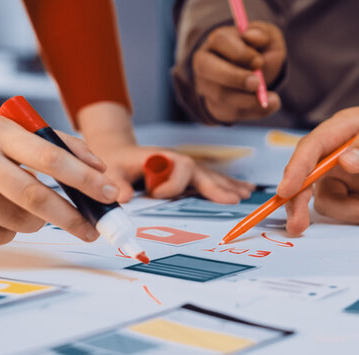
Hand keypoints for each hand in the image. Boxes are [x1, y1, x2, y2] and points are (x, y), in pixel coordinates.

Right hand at [0, 62, 117, 244]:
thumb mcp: (15, 126)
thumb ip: (61, 144)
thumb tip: (100, 172)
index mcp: (0, 132)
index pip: (50, 157)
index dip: (84, 179)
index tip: (109, 194)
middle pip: (35, 198)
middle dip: (72, 218)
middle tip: (93, 230)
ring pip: (17, 222)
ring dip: (40, 223)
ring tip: (38, 211)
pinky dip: (13, 232)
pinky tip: (7, 215)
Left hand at [77, 103, 255, 203]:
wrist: (118, 151)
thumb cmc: (116, 160)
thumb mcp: (112, 168)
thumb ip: (116, 182)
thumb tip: (122, 198)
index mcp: (162, 158)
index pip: (178, 168)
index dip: (172, 183)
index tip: (156, 194)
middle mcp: (177, 161)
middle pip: (201, 172)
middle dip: (218, 186)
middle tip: (233, 200)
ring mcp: (185, 167)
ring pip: (210, 175)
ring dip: (228, 185)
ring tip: (246, 194)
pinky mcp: (187, 174)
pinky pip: (211, 178)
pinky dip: (227, 185)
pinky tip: (244, 189)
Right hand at [192, 21, 285, 122]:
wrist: (258, 74)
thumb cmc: (261, 51)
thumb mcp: (268, 38)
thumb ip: (262, 35)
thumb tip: (250, 36)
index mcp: (218, 40)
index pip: (220, 41)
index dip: (240, 52)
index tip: (259, 62)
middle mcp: (206, 62)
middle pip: (210, 69)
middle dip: (235, 78)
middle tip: (258, 84)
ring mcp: (208, 86)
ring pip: (221, 96)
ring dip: (248, 100)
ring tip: (273, 99)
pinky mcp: (215, 106)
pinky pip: (230, 113)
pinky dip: (252, 112)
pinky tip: (269, 106)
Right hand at [276, 85, 358, 233]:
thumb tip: (345, 162)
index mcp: (347, 127)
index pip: (313, 147)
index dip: (296, 169)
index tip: (285, 191)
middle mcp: (340, 150)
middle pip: (308, 178)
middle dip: (301, 203)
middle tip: (298, 227)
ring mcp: (349, 171)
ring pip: (332, 200)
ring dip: (358, 214)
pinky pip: (354, 209)